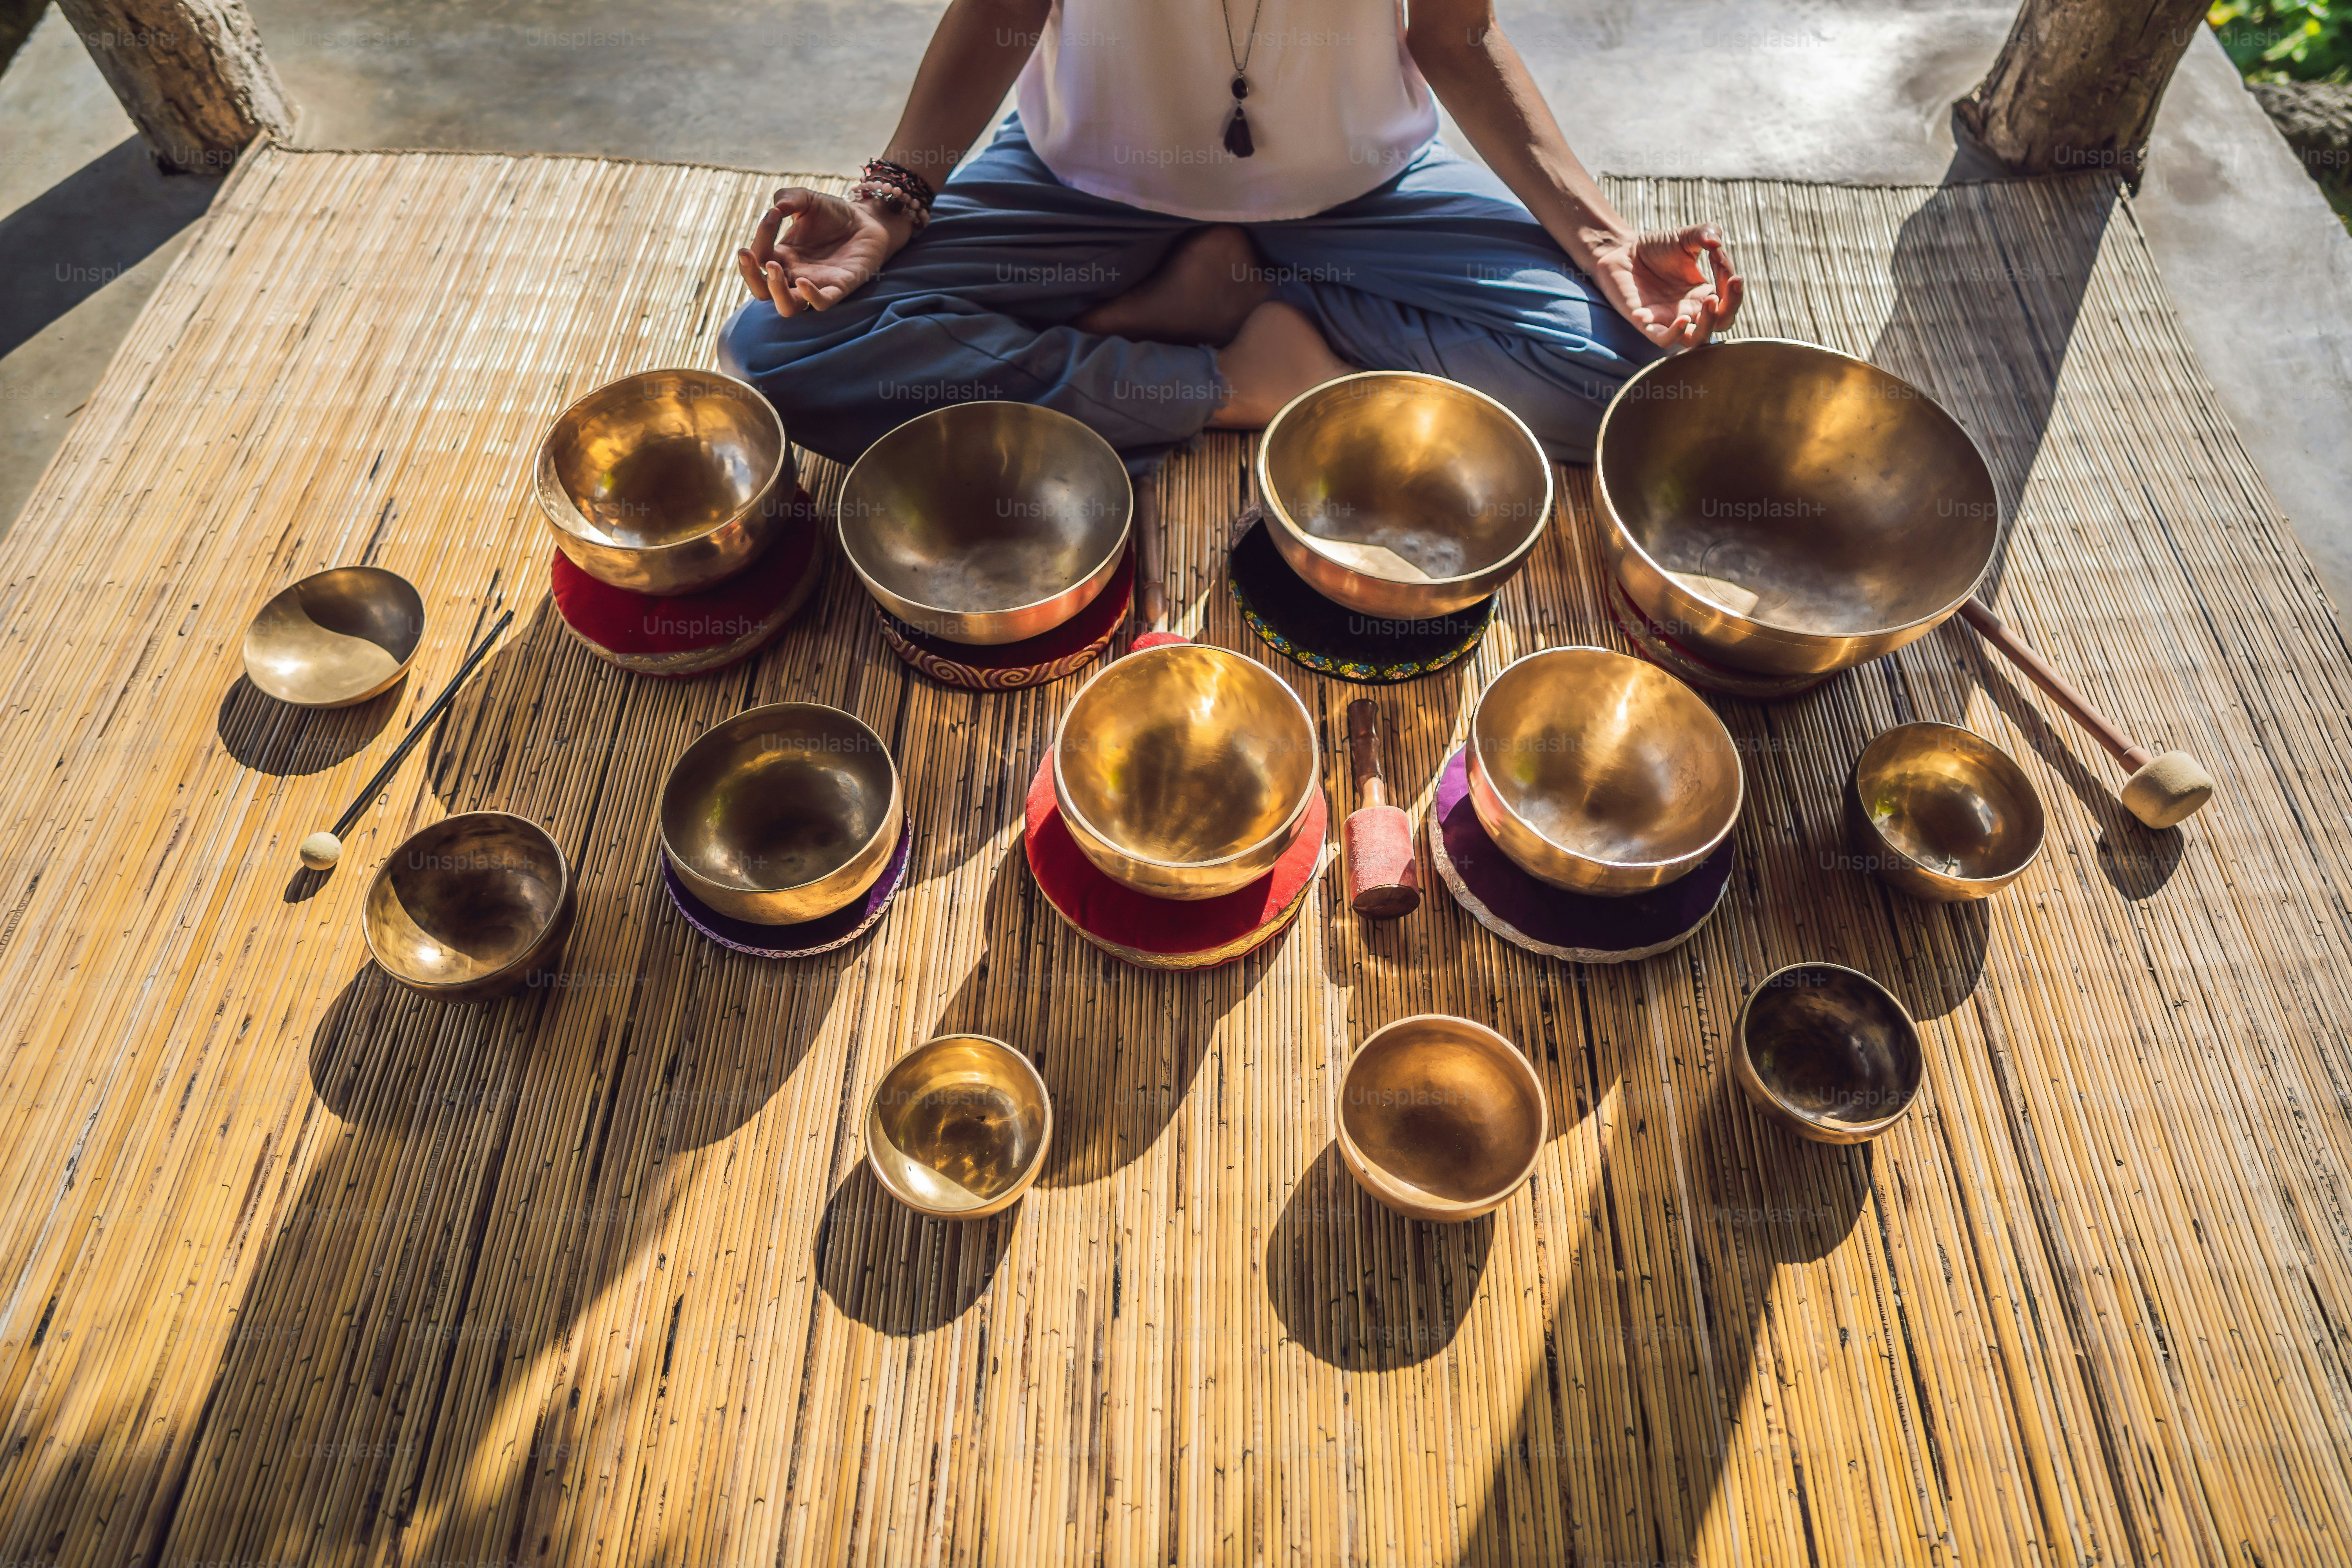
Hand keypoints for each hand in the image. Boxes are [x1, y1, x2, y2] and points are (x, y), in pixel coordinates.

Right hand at [734, 188, 908, 315]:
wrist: (867, 221)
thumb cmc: (834, 214)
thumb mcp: (807, 199)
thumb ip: (789, 197)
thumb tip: (777, 205)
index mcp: (783, 256)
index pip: (759, 257)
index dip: (760, 236)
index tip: (774, 213)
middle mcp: (795, 274)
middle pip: (761, 292)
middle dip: (750, 275)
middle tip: (749, 253)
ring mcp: (816, 284)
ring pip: (787, 307)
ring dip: (775, 291)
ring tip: (773, 267)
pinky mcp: (839, 288)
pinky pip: (821, 304)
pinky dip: (810, 297)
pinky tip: (803, 281)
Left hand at [1587, 224, 1743, 349]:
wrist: (1621, 251)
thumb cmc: (1655, 247)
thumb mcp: (1686, 237)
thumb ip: (1705, 233)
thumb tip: (1716, 242)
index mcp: (1703, 293)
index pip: (1728, 299)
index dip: (1731, 281)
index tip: (1718, 255)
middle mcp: (1689, 310)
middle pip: (1721, 323)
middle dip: (1731, 305)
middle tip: (1733, 281)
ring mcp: (1668, 319)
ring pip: (1696, 339)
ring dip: (1709, 324)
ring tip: (1711, 301)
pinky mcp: (1646, 323)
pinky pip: (1664, 339)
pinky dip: (1675, 333)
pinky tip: (1684, 318)